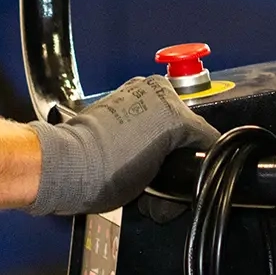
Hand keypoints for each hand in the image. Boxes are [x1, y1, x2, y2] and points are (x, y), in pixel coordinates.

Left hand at [29, 76, 220, 215]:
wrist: (69, 166)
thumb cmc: (104, 174)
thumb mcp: (157, 183)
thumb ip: (179, 173)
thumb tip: (184, 179)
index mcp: (175, 114)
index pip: (207, 139)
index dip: (202, 165)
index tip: (193, 177)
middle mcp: (158, 94)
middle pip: (185, 129)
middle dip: (176, 156)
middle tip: (163, 180)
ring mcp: (138, 91)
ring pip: (165, 121)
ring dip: (159, 145)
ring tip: (144, 170)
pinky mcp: (121, 94)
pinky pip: (144, 114)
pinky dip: (143, 133)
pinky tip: (133, 156)